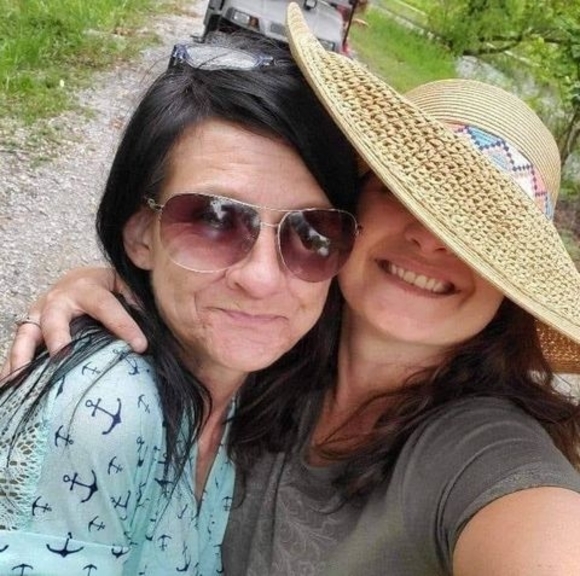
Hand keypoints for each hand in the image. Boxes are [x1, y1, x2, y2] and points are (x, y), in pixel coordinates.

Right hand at [0, 267, 147, 378]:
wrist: (80, 280)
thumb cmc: (109, 287)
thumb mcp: (126, 285)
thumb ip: (138, 301)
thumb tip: (155, 324)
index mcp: (88, 288)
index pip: (107, 307)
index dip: (124, 326)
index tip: (141, 346)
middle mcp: (59, 299)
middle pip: (55, 318)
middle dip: (58, 337)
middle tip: (63, 357)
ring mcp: (40, 315)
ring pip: (27, 334)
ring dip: (21, 356)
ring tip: (18, 378)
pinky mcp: (31, 329)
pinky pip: (18, 348)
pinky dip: (11, 366)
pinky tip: (6, 385)